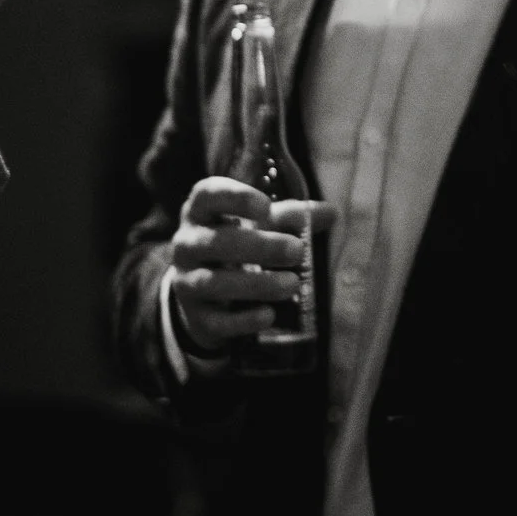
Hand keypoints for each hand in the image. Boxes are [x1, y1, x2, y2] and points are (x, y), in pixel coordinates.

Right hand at [169, 178, 328, 357]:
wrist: (208, 295)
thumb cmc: (239, 246)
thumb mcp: (261, 227)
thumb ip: (291, 218)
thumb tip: (330, 212)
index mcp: (201, 213)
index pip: (207, 195)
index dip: (234, 198)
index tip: (266, 207)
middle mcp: (186, 244)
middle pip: (215, 242)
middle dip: (258, 247)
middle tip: (296, 251)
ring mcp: (186, 281)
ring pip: (213, 283)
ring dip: (255, 284)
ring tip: (291, 284)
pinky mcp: (196, 316)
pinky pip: (216, 320)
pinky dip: (243, 319)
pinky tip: (269, 315)